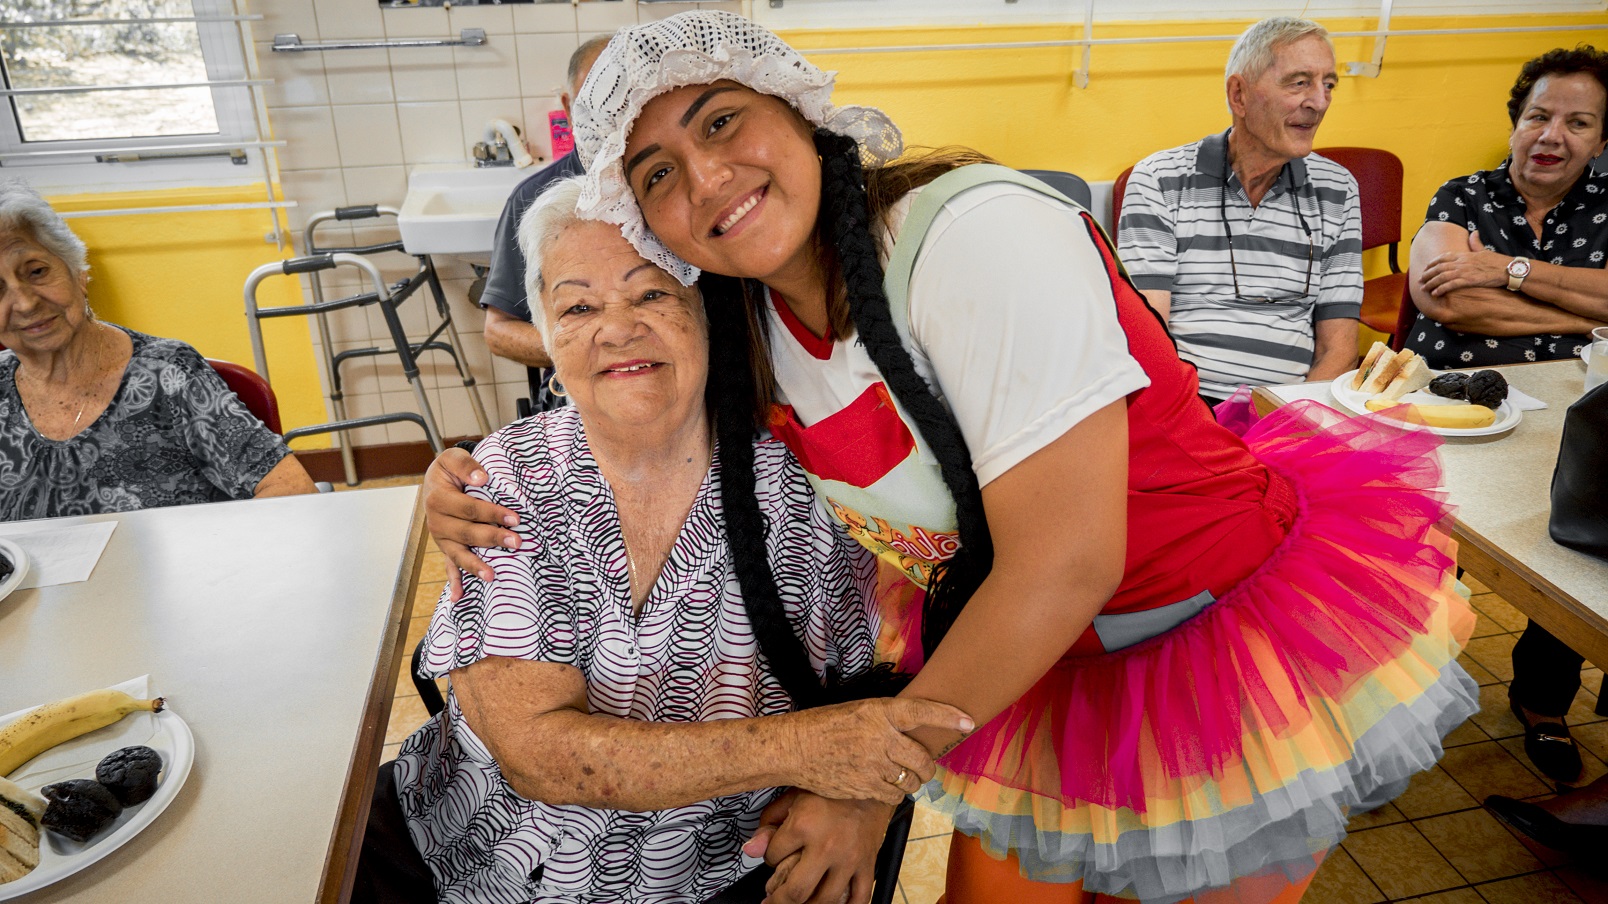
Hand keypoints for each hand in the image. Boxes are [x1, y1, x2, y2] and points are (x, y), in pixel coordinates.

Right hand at [423, 448, 518, 599]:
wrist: (436, 481)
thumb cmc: (450, 470)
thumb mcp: (453, 458)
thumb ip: (466, 465)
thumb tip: (482, 477)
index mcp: (439, 499)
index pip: (470, 509)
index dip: (493, 513)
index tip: (515, 518)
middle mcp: (437, 522)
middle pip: (468, 533)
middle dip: (493, 538)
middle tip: (517, 542)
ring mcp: (442, 538)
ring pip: (459, 554)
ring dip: (475, 566)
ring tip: (492, 576)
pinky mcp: (446, 548)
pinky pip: (449, 567)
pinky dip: (454, 582)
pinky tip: (458, 598)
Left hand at [757, 793, 893, 903]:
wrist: (869, 779)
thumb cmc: (830, 786)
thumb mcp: (793, 795)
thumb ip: (769, 822)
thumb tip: (750, 849)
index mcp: (804, 825)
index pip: (773, 856)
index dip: (768, 859)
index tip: (773, 856)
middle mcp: (826, 846)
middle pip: (797, 891)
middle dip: (778, 901)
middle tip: (770, 902)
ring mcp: (849, 858)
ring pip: (825, 900)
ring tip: (798, 903)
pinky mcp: (868, 863)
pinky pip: (860, 897)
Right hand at [787, 698, 971, 804]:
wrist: (795, 748)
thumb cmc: (826, 726)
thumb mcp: (859, 710)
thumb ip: (887, 720)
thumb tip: (917, 730)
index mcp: (879, 712)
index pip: (921, 711)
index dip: (947, 716)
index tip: (968, 722)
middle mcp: (880, 737)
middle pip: (922, 759)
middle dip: (928, 767)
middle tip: (924, 767)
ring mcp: (873, 765)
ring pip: (911, 780)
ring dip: (912, 781)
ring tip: (902, 776)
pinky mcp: (865, 787)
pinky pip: (894, 795)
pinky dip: (895, 793)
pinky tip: (885, 785)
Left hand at [1421, 228, 1511, 295]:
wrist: (1509, 269)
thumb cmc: (1498, 261)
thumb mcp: (1485, 250)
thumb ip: (1475, 243)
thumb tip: (1474, 232)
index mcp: (1465, 254)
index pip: (1443, 257)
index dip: (1432, 263)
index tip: (1426, 268)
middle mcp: (1462, 261)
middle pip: (1439, 267)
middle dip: (1427, 274)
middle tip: (1420, 280)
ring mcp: (1465, 271)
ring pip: (1442, 276)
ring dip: (1431, 283)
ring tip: (1424, 289)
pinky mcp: (1469, 280)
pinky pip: (1451, 285)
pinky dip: (1441, 289)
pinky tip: (1435, 294)